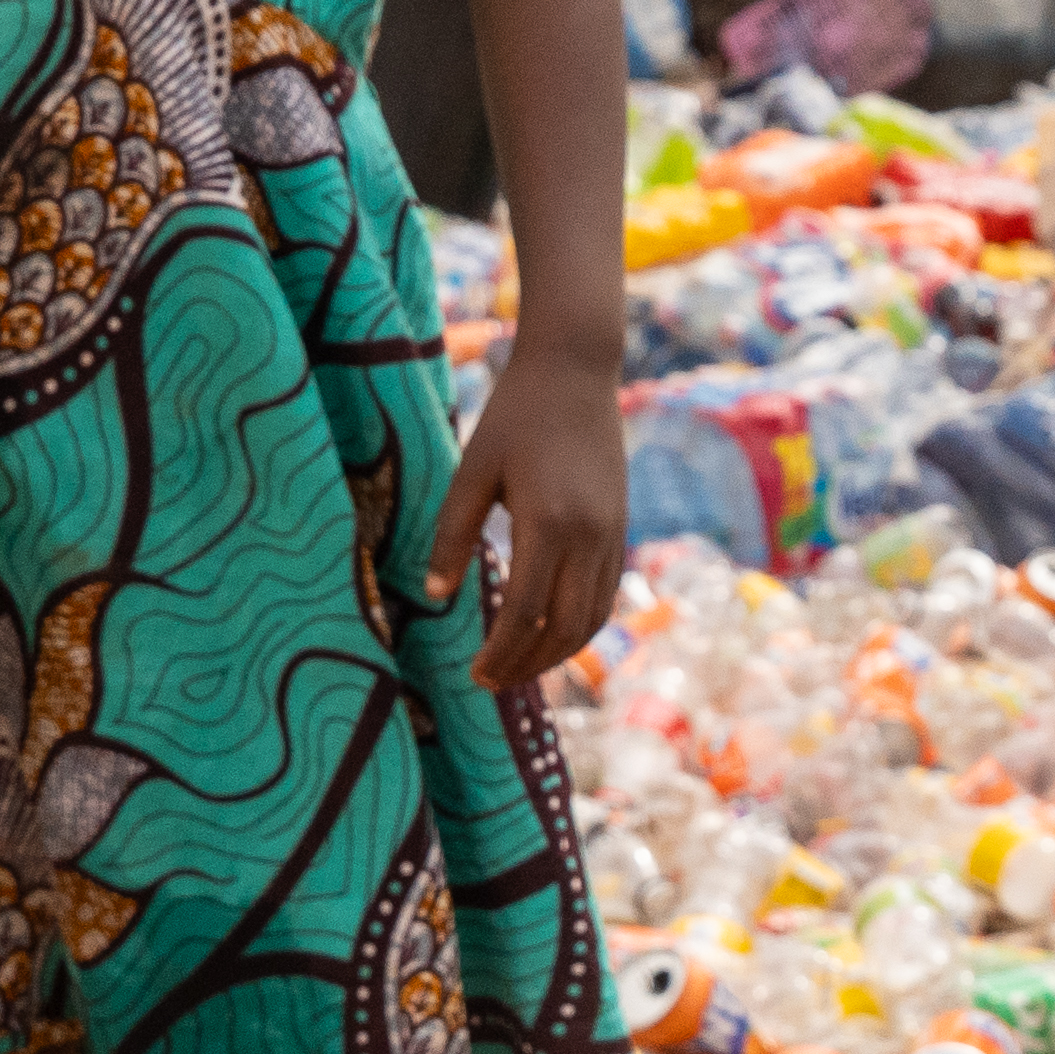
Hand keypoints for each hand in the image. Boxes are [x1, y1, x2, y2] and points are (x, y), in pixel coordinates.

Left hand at [423, 337, 628, 701]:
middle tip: (490, 682)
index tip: (474, 675)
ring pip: (591, 619)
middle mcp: (589, 537)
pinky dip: (579, 626)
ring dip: (556, 654)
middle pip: (564, 629)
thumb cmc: (514, 416)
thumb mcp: (472, 471)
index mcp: (548, 523)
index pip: (526, 613)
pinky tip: (550, 633)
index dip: (500, 653)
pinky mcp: (619, 529)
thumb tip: (435, 596)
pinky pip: (605, 595)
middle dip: (527, 665)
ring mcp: (612, 535)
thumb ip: (453, 535)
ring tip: (518, 667)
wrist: (576, 372)